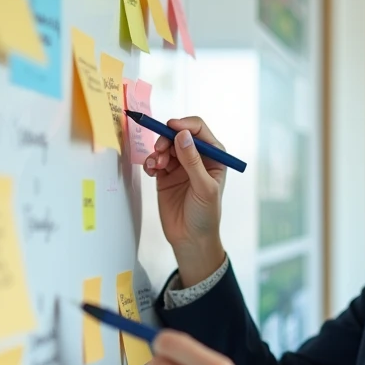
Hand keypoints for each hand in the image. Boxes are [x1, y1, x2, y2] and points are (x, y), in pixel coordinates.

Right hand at [142, 117, 227, 280]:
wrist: (190, 239)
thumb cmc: (205, 215)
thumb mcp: (203, 188)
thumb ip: (193, 161)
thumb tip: (182, 135)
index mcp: (214, 156)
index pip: (198, 130)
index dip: (184, 125)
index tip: (170, 128)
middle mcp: (197, 157)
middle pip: (178, 135)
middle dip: (167, 139)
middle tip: (159, 150)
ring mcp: (180, 166)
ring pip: (165, 146)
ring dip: (158, 151)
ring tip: (156, 166)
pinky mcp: (165, 176)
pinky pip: (155, 160)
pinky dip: (151, 162)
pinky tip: (151, 172)